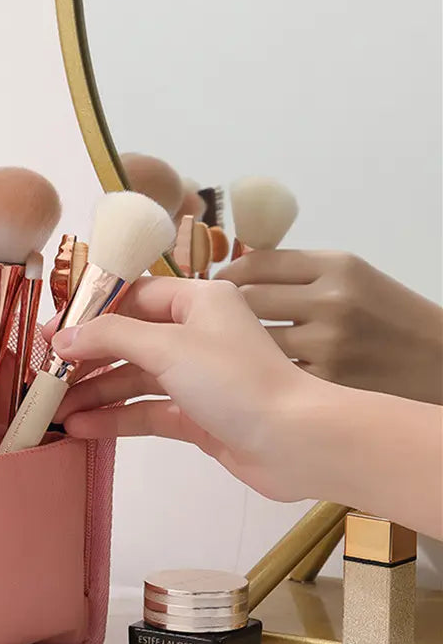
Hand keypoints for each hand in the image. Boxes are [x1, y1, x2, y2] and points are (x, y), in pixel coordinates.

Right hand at [46, 277, 322, 502]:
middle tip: (47, 380)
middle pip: (128, 340)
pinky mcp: (196, 416)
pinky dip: (116, 418)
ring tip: (56, 412)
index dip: (88, 314)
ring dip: (97, 394)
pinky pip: (147, 411)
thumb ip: (110, 336)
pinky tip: (83, 429)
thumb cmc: (234, 380)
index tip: (50, 336)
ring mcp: (195, 378)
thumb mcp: (168, 346)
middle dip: (88, 361)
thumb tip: (62, 337)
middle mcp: (195, 334)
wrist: (296, 442)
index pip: (132, 297)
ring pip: (134, 379)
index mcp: (196, 301)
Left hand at [215, 251, 442, 403]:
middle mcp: (330, 301)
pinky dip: (262, 369)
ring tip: (242, 345)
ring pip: (252, 338)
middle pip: (246, 299)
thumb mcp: (352, 277)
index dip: (230, 274)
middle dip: (229, 309)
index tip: (221, 285)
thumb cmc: (388, 317)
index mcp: (336, 266)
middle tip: (223, 318)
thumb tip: (238, 272)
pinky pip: (271, 370)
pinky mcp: (324, 381)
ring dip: (241, 342)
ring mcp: (326, 344)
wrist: (436, 361)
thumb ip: (299, 272)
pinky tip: (266, 370)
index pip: (257, 262)